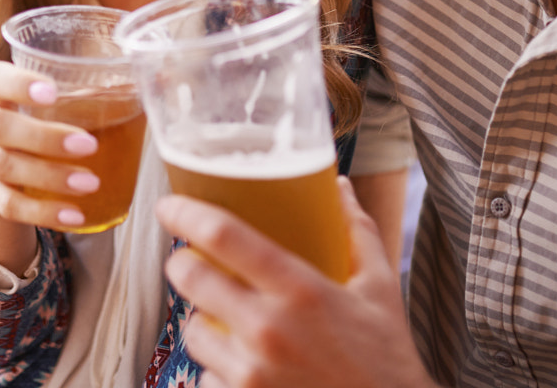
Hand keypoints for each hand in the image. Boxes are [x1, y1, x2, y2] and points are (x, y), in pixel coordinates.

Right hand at [0, 60, 98, 270]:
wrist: (4, 180)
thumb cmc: (45, 129)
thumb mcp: (60, 108)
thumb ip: (96, 93)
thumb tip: (160, 76)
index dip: (18, 82)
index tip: (53, 91)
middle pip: (0, 126)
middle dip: (46, 137)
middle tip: (89, 145)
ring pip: (6, 168)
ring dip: (51, 177)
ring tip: (91, 183)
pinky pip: (9, 206)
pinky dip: (44, 212)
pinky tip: (75, 216)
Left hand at [155, 176, 437, 387]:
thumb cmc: (387, 358)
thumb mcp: (380, 287)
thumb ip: (357, 231)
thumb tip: (341, 187)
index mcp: (300, 289)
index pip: (224, 236)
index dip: (186, 214)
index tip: (170, 205)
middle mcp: (268, 330)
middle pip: (192, 279)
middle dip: (182, 263)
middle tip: (191, 259)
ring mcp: (251, 376)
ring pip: (193, 331)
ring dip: (201, 318)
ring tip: (225, 316)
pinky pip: (207, 379)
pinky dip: (217, 368)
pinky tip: (243, 364)